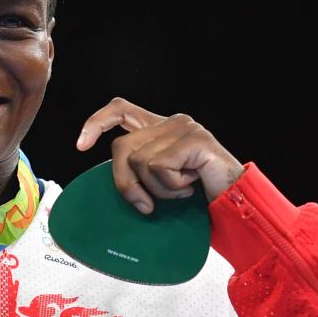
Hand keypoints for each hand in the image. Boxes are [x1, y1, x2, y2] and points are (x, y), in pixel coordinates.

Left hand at [76, 98, 244, 212]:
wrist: (236, 206)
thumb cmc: (198, 201)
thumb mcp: (159, 185)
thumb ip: (138, 172)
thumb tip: (114, 179)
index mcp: (160, 129)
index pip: (120, 110)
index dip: (96, 123)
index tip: (81, 146)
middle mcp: (171, 122)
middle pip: (122, 147)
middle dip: (126, 183)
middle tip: (146, 206)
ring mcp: (184, 127)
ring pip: (140, 160)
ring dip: (157, 189)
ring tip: (181, 192)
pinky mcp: (195, 139)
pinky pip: (159, 166)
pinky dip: (171, 187)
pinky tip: (191, 187)